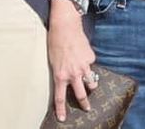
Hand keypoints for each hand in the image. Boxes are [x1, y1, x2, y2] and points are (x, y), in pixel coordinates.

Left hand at [47, 0, 96, 121]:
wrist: (65, 25)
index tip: (62, 119)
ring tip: (90, 84)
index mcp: (60, 74)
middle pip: (81, 95)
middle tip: (87, 109)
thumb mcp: (53, 60)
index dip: (61, 110)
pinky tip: (82, 53)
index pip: (60, 97)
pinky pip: (91, 65)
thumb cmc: (55, 41)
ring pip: (91, 83)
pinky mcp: (91, 58)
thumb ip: (60, 72)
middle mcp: (73, 73)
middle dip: (84, 104)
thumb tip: (66, 79)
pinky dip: (88, 63)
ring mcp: (84, 66)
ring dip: (91, 85)